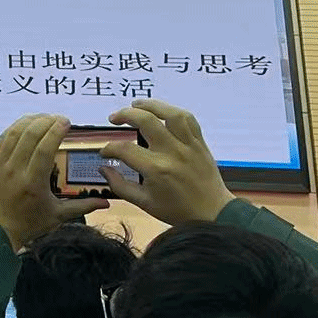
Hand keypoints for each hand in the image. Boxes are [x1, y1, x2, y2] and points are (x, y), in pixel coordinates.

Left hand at [0, 113, 106, 249]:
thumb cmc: (28, 223)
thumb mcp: (57, 216)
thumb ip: (82, 206)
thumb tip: (107, 203)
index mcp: (33, 182)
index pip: (44, 148)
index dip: (56, 131)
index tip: (66, 122)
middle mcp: (15, 169)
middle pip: (30, 135)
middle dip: (46, 121)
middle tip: (59, 119)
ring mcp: (0, 164)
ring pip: (14, 132)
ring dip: (30, 121)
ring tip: (44, 118)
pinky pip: (2, 138)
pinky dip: (15, 128)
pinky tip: (26, 124)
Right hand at [99, 99, 234, 225]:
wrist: (214, 213)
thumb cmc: (178, 210)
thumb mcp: (145, 203)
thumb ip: (120, 185)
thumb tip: (103, 168)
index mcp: (156, 169)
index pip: (125, 149)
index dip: (109, 148)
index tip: (105, 152)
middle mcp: (172, 152)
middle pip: (146, 121)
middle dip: (125, 115)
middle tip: (114, 118)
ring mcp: (189, 145)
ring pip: (170, 114)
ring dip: (150, 105)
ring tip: (136, 105)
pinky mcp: (200, 142)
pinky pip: (188, 119)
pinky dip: (173, 111)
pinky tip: (161, 112)